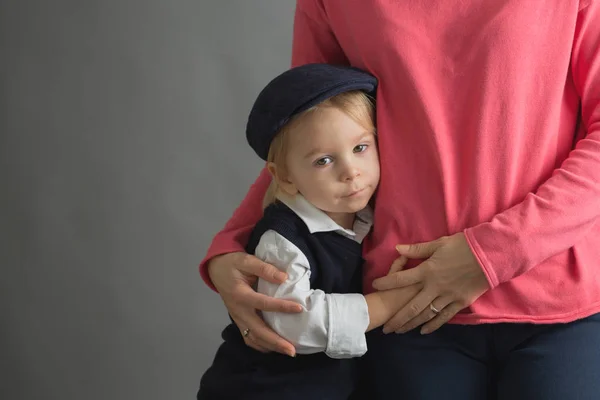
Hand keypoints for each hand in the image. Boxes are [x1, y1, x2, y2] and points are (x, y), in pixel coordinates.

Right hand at [208, 252, 302, 355]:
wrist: (217, 269)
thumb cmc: (233, 264)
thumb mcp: (246, 260)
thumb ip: (264, 269)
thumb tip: (283, 278)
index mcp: (240, 295)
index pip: (263, 303)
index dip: (282, 307)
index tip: (299, 309)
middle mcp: (238, 311)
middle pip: (258, 331)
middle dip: (275, 342)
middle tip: (292, 350)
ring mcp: (237, 318)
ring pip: (253, 338)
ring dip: (270, 346)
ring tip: (287, 351)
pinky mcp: (239, 321)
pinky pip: (249, 338)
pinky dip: (261, 345)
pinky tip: (274, 348)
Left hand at [372, 233, 489, 333]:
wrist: (490, 255)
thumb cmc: (463, 246)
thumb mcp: (438, 244)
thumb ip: (417, 249)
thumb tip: (398, 248)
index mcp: (427, 270)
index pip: (401, 278)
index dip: (386, 283)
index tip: (375, 286)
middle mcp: (434, 286)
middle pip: (411, 306)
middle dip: (397, 318)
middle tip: (386, 327)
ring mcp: (448, 296)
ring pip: (426, 314)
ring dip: (412, 324)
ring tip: (400, 331)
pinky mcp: (460, 302)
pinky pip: (444, 317)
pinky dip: (433, 325)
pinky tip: (423, 331)